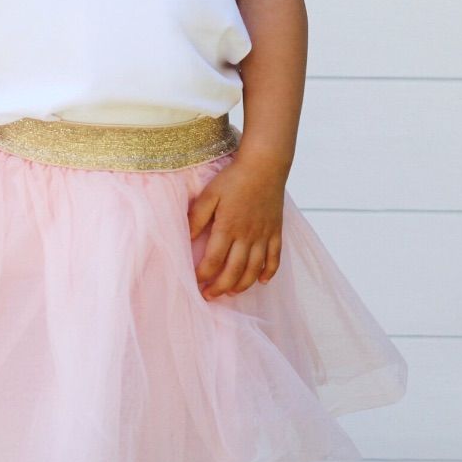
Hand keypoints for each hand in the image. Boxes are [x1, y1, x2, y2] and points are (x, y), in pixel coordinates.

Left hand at [188, 156, 284, 299]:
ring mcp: (263, 235)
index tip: (194, 281)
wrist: (264, 165)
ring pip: (254, 269)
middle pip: (234, 271)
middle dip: (220, 287)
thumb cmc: (234, 178)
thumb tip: (186, 238)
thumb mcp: (209, 194)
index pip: (213, 261)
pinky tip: (261, 281)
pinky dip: (269, 272)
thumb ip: (197, 217)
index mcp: (228, 227)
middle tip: (209, 296)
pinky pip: (275, 258)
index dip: (203, 275)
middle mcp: (247, 236)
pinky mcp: (276, 231)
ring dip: (242, 285)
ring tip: (231, 292)